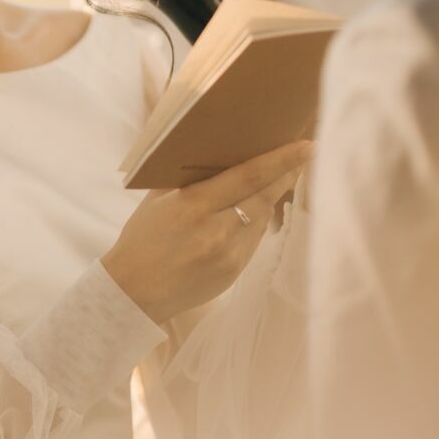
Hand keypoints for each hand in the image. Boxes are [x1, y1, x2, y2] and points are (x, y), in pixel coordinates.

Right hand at [100, 142, 313, 324]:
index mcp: (194, 205)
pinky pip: (252, 240)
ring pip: (261, 218)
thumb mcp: (157, 200)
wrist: (133, 291)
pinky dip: (256, 222)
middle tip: (305, 154)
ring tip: (281, 177)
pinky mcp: (234, 272)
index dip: (280, 160)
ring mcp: (228, 255)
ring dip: (272, 197)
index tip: (304, 146)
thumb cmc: (141, 239)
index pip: (248, 176)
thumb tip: (216, 154)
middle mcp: (216, 230)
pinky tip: (253, 210)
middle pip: (264, 196)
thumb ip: (187, 180)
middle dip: (288, 173)